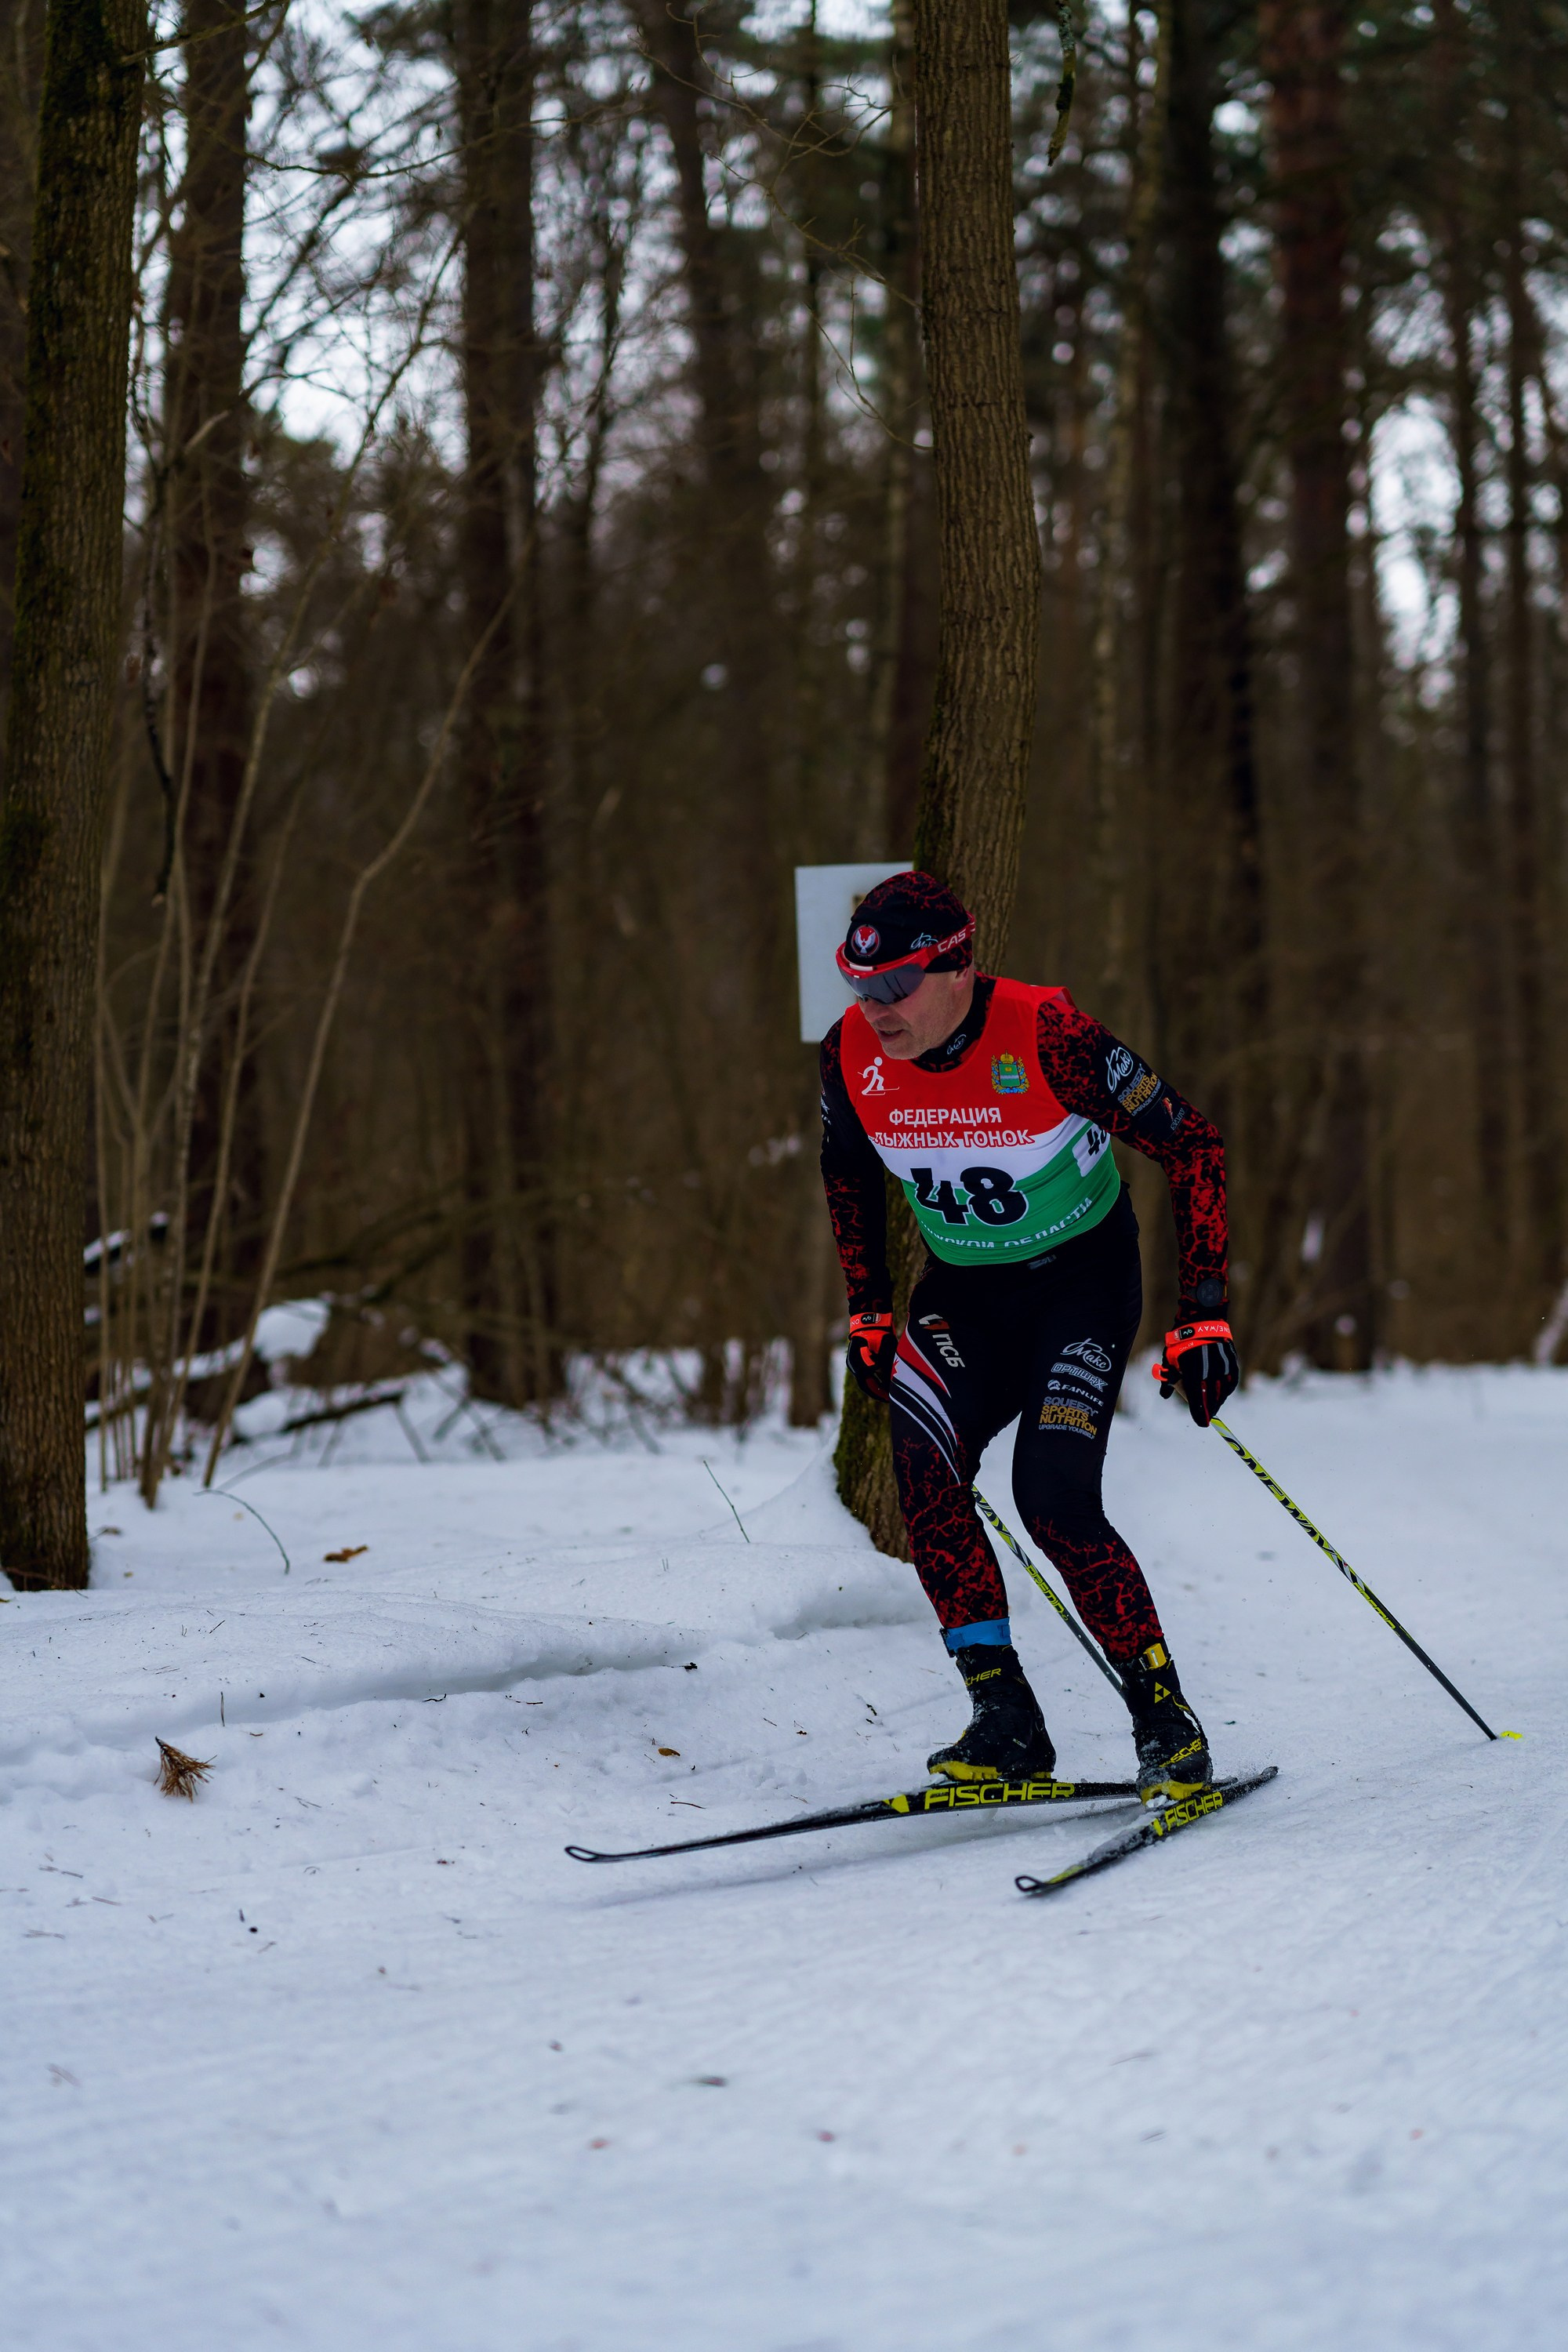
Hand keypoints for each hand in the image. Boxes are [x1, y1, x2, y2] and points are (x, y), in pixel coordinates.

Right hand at [846, 1309, 896, 1402]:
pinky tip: (882, 1379)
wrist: (871, 1318)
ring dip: (874, 1384)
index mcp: (859, 1366)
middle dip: (876, 1391)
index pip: (868, 1386)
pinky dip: (872, 1376)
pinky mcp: (856, 1356)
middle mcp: (853, 1365)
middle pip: (865, 1384)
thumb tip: (891, 1386)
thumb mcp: (886, 1354)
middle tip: (887, 1398)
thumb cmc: (880, 1335)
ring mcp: (853, 1360)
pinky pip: (864, 1371)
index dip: (879, 1393)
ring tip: (885, 1390)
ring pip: (864, 1378)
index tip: (888, 1399)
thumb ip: (887, 1371)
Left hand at [1155, 1310, 1239, 1427]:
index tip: (1202, 1423)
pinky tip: (1223, 1393)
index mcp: (1193, 1373)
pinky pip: (1231, 1382)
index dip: (1200, 1415)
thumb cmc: (1181, 1341)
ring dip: (1218, 1401)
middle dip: (1209, 1410)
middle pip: (1212, 1400)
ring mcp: (1223, 1367)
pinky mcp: (1232, 1362)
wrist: (1201, 1319)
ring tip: (1213, 1406)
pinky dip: (1227, 1390)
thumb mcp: (1169, 1360)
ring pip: (1223, 1392)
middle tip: (1206, 1416)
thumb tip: (1165, 1396)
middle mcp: (1210, 1372)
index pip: (1197, 1401)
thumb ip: (1168, 1380)